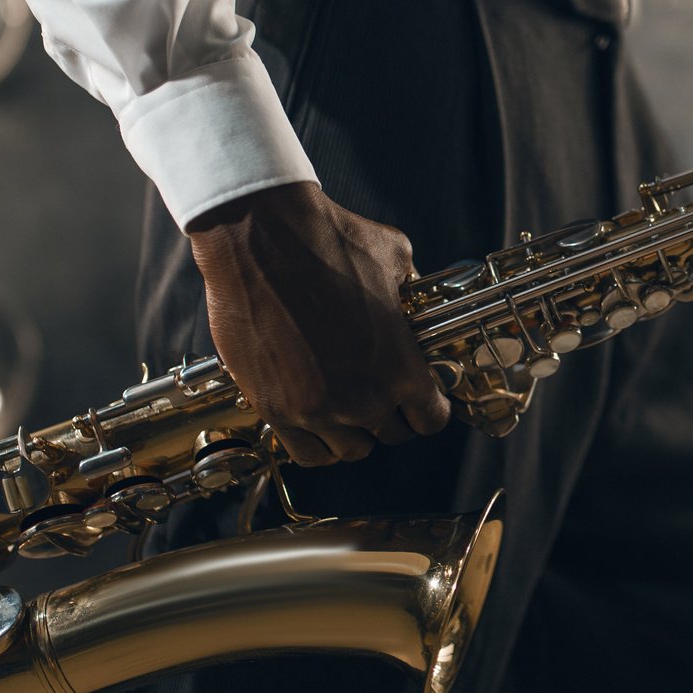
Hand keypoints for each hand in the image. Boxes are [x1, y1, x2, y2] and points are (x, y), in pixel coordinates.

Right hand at [185, 182, 451, 465]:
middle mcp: (363, 397)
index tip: (422, 397)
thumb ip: (413, 289)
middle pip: (393, 436)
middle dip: (393, 416)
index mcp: (401, 366)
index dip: (430, 407)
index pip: (432, 419)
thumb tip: (417, 298)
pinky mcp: (274, 409)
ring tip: (348, 407)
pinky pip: (307, 453)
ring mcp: (317, 409)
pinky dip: (318, 443)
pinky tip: (318, 419)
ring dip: (355, 433)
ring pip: (351, 450)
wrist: (260, 238)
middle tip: (383, 393)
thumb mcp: (395, 257)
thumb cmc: (329, 241)